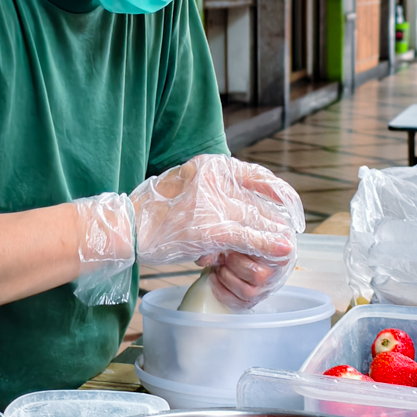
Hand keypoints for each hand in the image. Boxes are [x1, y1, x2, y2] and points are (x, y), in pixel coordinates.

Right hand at [70, 155, 303, 307]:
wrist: (126, 226)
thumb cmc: (153, 211)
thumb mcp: (186, 187)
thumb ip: (213, 191)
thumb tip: (241, 204)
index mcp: (211, 165)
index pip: (257, 174)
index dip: (279, 191)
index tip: (289, 205)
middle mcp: (215, 176)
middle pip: (260, 199)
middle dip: (275, 220)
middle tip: (286, 233)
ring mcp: (213, 202)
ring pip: (257, 218)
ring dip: (272, 236)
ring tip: (285, 248)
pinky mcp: (211, 228)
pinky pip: (247, 237)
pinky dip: (266, 245)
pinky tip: (283, 250)